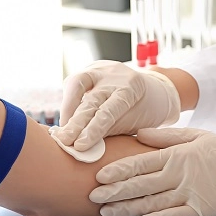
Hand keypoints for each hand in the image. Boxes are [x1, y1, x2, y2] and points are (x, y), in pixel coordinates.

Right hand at [54, 60, 180, 150]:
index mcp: (132, 87)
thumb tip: (81, 145)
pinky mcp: (91, 69)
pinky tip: (66, 121)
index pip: (109, 110)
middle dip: (76, 122)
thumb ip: (110, 129)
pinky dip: (69, 104)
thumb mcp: (134, 121)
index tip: (80, 146)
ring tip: (61, 132)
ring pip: (77, 84)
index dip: (94, 129)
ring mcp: (102, 69)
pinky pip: (74, 84)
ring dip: (67, 110)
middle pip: (91, 99)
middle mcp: (115, 75)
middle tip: (64, 141)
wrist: (153, 89)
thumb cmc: (144, 111)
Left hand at [89, 128, 215, 215]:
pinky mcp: (201, 210)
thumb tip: (140, 133)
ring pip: (152, 202)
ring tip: (106, 212)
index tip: (99, 175)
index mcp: (179, 155)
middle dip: (114, 191)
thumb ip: (168, 136)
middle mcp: (181, 174)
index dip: (118, 170)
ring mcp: (191, 193)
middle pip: (141, 185)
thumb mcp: (198, 136)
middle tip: (93, 197)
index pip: (141, 163)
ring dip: (127, 208)